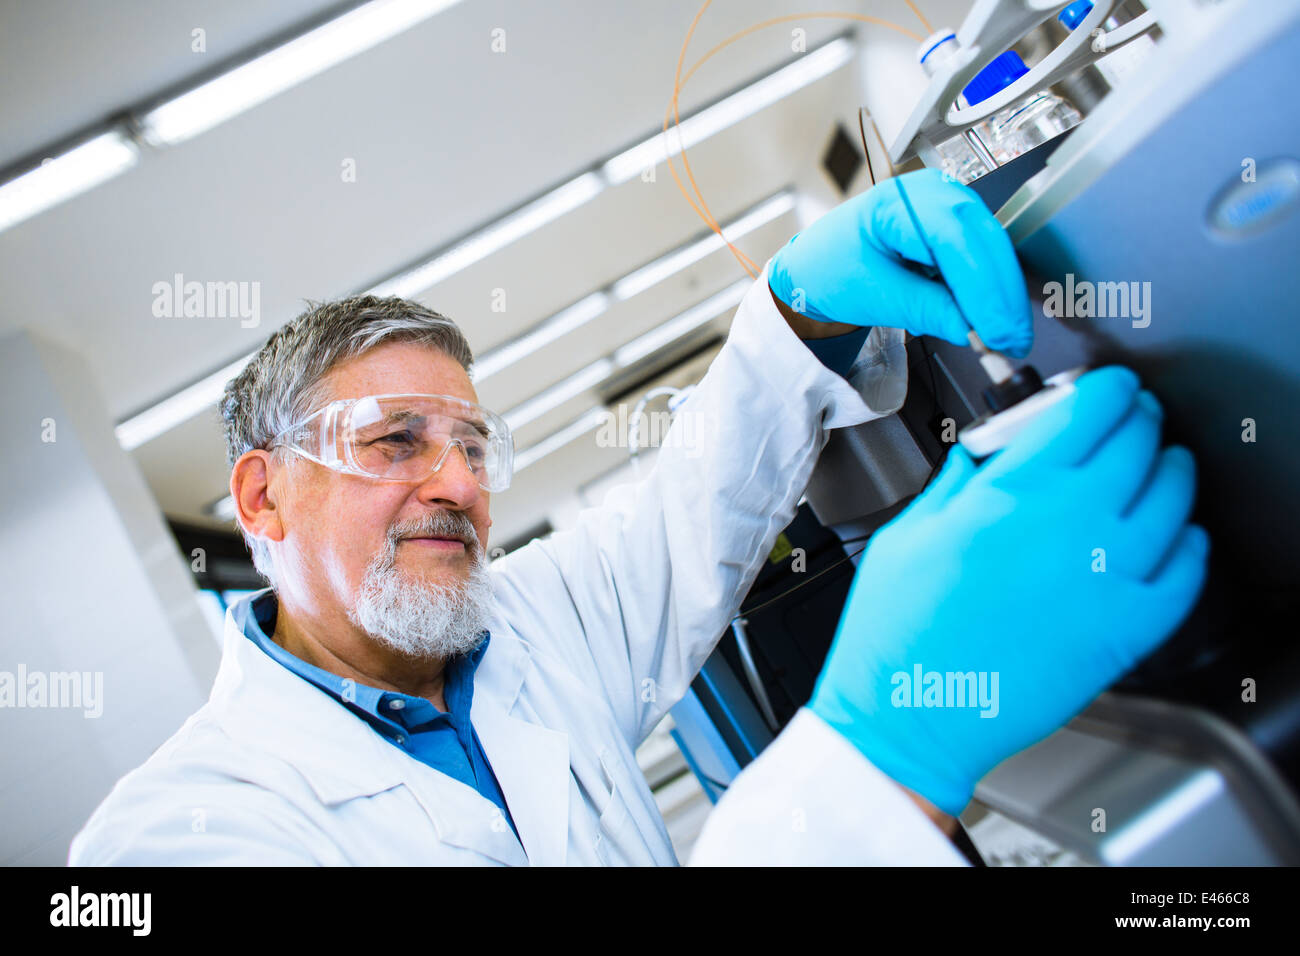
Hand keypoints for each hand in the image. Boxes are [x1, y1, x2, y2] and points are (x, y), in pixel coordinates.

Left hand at [767, 169, 1032, 356]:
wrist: (818, 268)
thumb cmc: (833, 270)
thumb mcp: (876, 296)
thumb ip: (927, 310)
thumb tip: (972, 329)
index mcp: (898, 201)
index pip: (955, 242)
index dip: (982, 290)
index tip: (996, 332)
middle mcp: (930, 192)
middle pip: (984, 240)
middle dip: (1001, 296)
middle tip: (1012, 342)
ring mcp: (948, 204)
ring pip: (993, 247)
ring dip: (1002, 294)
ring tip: (1004, 338)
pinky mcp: (957, 225)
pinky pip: (986, 255)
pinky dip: (990, 288)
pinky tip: (989, 318)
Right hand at [808, 366, 1208, 814]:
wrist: (913, 710)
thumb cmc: (899, 629)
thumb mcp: (909, 531)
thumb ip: (955, 482)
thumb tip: (983, 453)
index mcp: (1012, 490)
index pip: (1093, 408)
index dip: (1110, 388)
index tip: (1110, 389)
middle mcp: (1069, 521)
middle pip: (1141, 441)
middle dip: (1141, 420)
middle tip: (1133, 421)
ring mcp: (1106, 575)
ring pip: (1175, 498)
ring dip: (1172, 471)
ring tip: (1162, 469)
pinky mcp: (1126, 629)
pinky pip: (1187, 571)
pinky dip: (1191, 545)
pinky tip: (1179, 538)